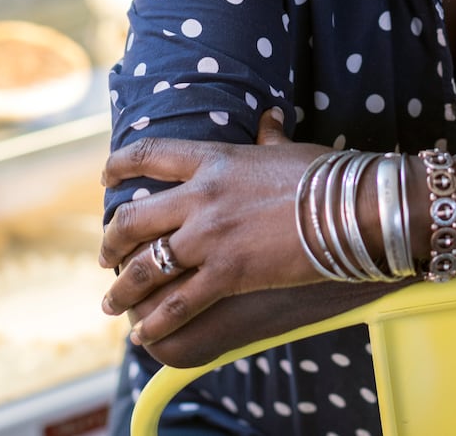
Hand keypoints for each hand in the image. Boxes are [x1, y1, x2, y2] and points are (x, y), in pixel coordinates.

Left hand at [98, 109, 331, 346]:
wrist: (350, 207)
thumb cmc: (324, 174)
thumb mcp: (287, 150)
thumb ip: (269, 136)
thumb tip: (269, 118)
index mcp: (213, 159)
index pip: (149, 154)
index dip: (118, 166)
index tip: (105, 179)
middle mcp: (201, 196)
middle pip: (133, 217)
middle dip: (111, 240)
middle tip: (105, 256)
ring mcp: (210, 236)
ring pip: (146, 265)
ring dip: (122, 288)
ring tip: (111, 304)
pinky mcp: (227, 273)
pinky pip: (179, 302)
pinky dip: (156, 322)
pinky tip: (142, 335)